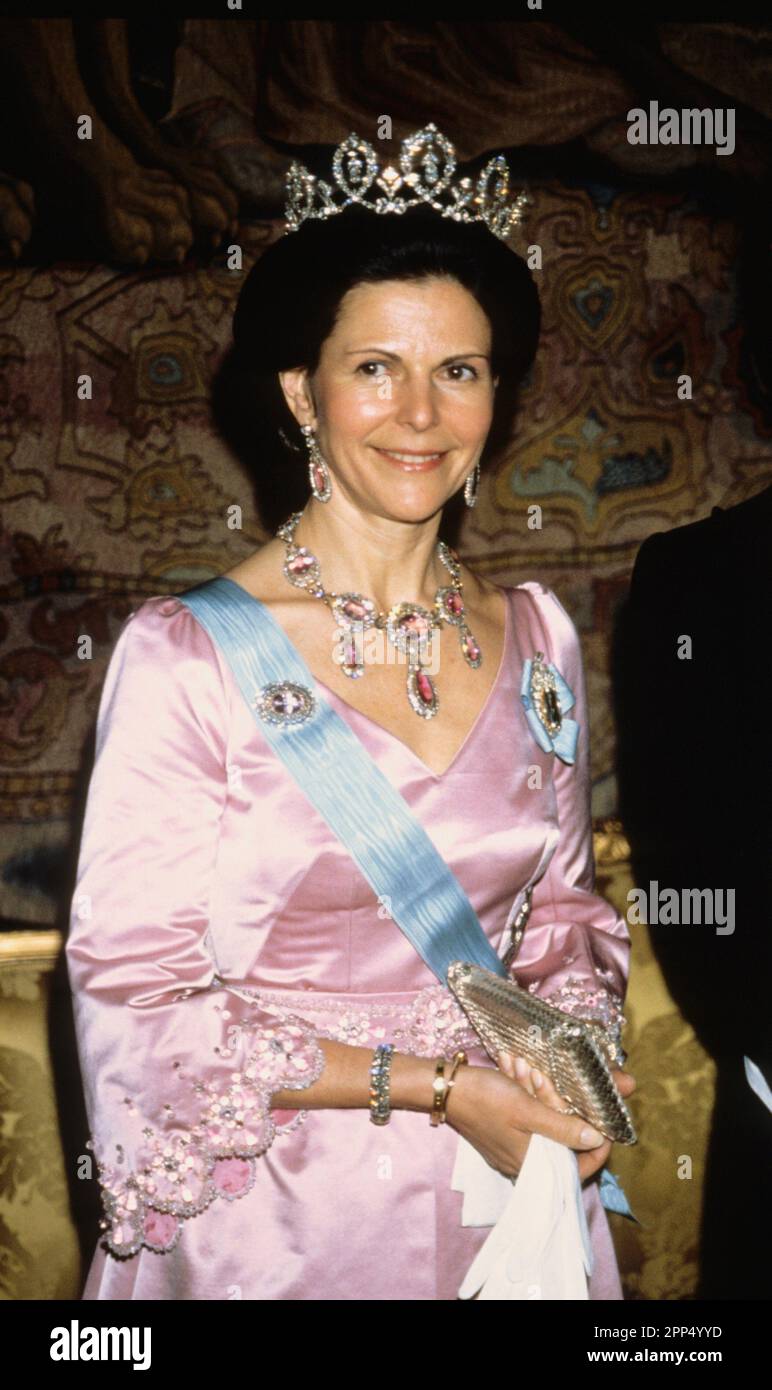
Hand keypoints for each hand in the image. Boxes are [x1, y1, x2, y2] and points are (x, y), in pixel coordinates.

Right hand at [497, 1052, 636, 1183]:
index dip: (597, 1147)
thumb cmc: (486, 1100)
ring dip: (539, 1094)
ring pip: (543, 1123)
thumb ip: (563, 1128)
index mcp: (533, 1163)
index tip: (605, 1122)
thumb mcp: (528, 1110)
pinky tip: (513, 1070)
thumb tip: (597, 1140)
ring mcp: (511, 1147)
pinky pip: (525, 1117)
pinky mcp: (502, 1132)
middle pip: (560, 1140)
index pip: (579, 1168)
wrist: (444, 1088)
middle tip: (544, 1079)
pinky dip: (525, 1095)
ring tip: (523, 1069)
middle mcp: (523, 1161)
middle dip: (558, 1105)